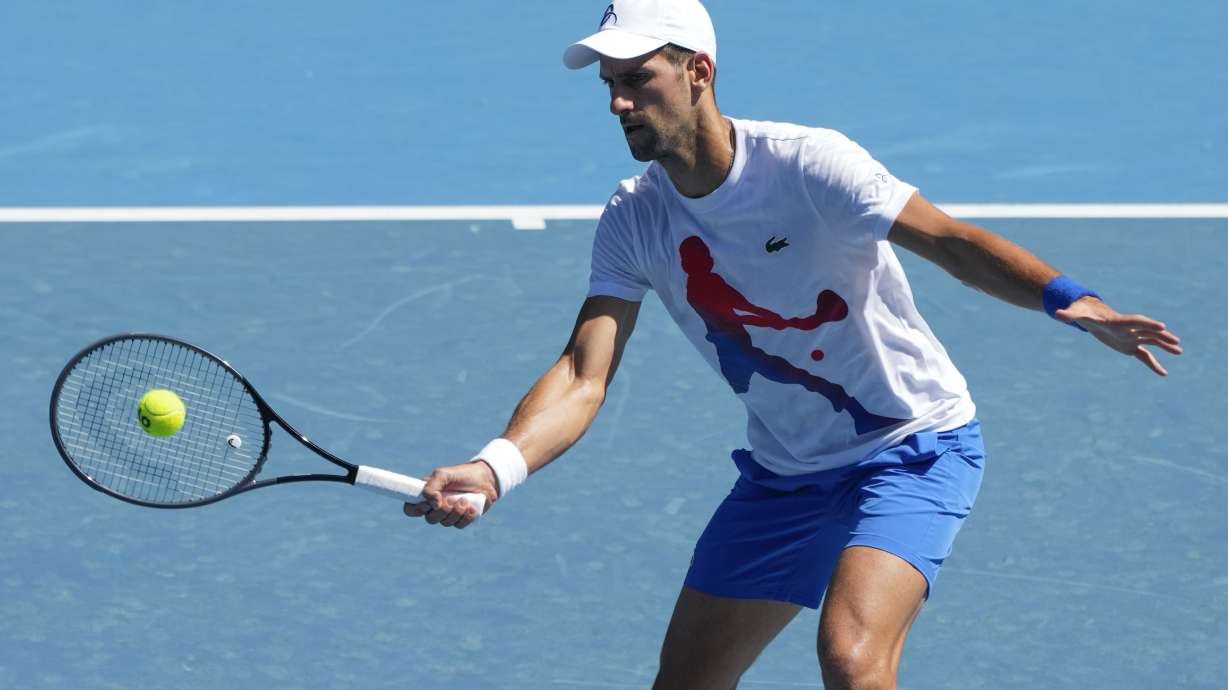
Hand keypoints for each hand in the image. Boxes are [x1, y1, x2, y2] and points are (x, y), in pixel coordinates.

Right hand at [402, 460, 498, 528]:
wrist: (486, 479)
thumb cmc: (462, 474)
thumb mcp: (443, 474)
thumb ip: (432, 486)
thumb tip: (432, 504)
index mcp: (427, 494)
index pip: (411, 509)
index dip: (416, 510)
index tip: (427, 504)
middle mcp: (435, 506)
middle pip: (430, 519)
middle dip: (442, 511)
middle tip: (452, 499)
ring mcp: (448, 514)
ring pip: (445, 523)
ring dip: (456, 512)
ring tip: (465, 499)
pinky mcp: (461, 519)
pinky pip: (459, 525)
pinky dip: (466, 517)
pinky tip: (472, 507)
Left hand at [1055, 297, 1182, 375]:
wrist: (1091, 316)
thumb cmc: (1084, 313)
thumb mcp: (1076, 314)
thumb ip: (1068, 314)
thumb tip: (1056, 313)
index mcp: (1118, 321)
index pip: (1136, 322)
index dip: (1148, 324)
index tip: (1162, 327)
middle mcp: (1129, 329)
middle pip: (1148, 331)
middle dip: (1161, 336)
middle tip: (1176, 341)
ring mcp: (1132, 337)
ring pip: (1151, 342)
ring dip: (1164, 347)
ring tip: (1179, 351)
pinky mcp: (1130, 346)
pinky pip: (1145, 356)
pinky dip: (1153, 364)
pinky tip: (1163, 373)